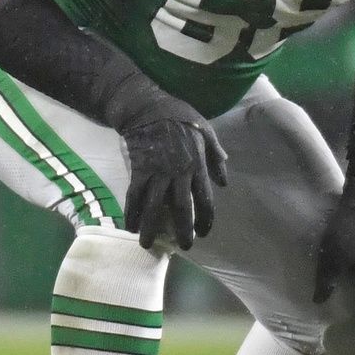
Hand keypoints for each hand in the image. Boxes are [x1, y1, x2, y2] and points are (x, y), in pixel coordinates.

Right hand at [120, 116, 227, 250]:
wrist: (148, 107)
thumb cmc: (180, 117)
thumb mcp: (207, 131)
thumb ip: (216, 157)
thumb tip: (224, 182)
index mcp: (197, 165)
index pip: (205, 198)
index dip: (206, 218)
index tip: (204, 233)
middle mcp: (178, 172)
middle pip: (182, 207)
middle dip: (183, 230)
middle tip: (184, 247)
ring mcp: (157, 172)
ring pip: (155, 205)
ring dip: (151, 227)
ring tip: (147, 244)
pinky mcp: (138, 169)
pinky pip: (134, 195)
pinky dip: (131, 212)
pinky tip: (130, 226)